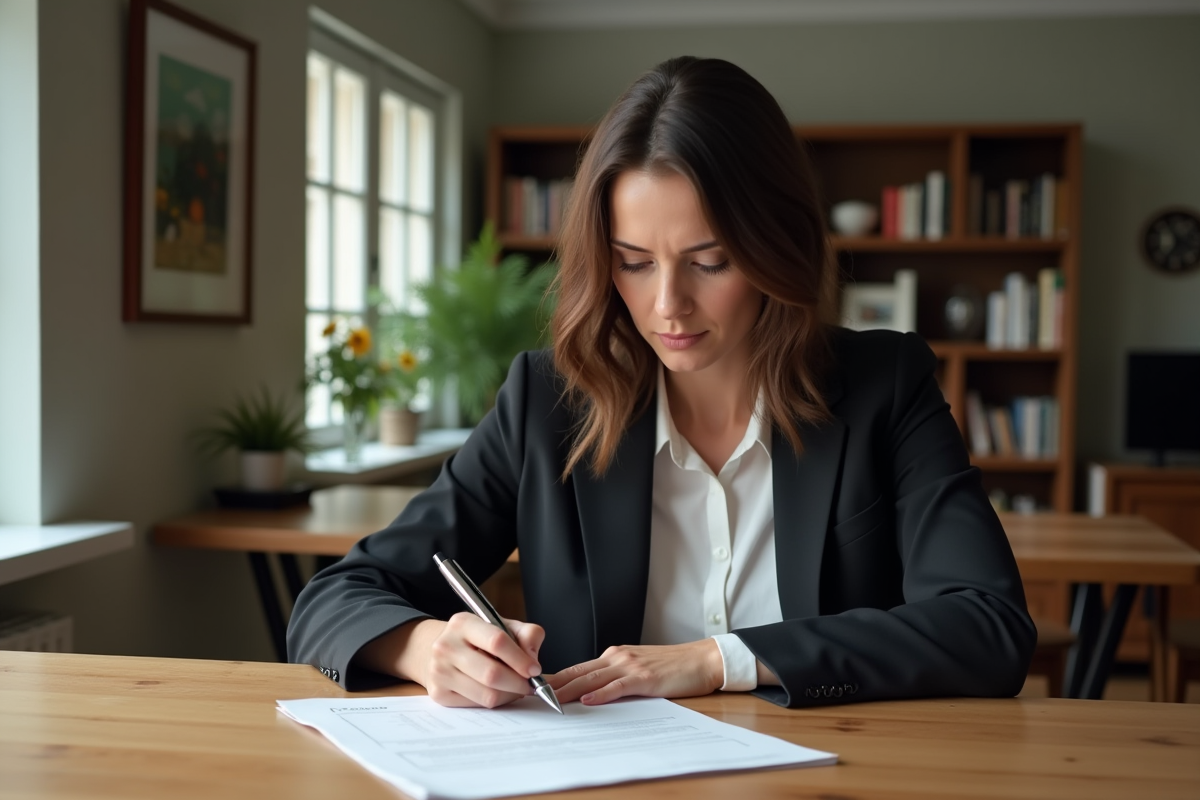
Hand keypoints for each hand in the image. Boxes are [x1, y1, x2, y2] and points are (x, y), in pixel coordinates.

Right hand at [396, 613, 545, 708]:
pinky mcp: (439, 693)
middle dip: (518, 683)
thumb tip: (532, 659)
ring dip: (509, 695)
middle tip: (529, 685)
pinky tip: (498, 692)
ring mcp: (439, 671)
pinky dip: (495, 702)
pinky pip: (478, 705)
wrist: (445, 651)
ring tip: (515, 688)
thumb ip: (527, 634)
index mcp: (463, 623)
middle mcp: (446, 646)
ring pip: (487, 694)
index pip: (497, 641)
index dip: (520, 659)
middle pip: (492, 674)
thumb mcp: (503, 626)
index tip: (534, 670)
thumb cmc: (480, 639)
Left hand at [546, 640, 723, 705]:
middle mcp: (619, 657)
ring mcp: (631, 666)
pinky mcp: (645, 678)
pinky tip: (588, 701)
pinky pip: (619, 686)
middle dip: (554, 684)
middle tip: (533, 696)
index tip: (537, 689)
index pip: (578, 668)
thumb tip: (591, 693)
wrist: (701, 660)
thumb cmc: (672, 667)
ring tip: (551, 700)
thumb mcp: (638, 667)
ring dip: (570, 690)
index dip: (556, 678)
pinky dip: (602, 694)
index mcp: (615, 655)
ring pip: (593, 678)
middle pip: (579, 672)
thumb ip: (616, 676)